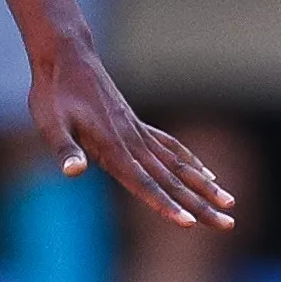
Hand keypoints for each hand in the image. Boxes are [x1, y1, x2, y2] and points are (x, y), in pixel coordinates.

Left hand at [29, 39, 235, 230]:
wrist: (67, 56)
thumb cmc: (53, 93)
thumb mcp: (50, 123)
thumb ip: (65, 149)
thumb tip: (73, 172)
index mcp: (113, 146)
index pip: (144, 184)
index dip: (165, 205)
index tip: (189, 223)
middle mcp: (133, 142)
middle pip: (172, 180)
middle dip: (201, 205)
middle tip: (228, 225)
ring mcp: (139, 132)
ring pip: (179, 165)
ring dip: (206, 187)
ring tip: (230, 203)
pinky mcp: (137, 126)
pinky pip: (172, 147)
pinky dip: (192, 162)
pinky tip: (208, 174)